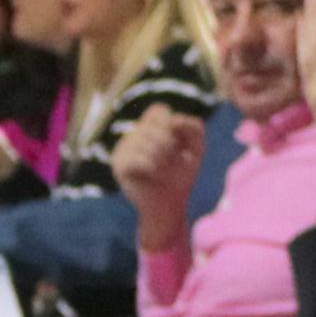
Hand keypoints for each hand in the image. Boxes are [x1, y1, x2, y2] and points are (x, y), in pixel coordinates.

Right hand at [113, 106, 206, 250]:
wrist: (169, 206)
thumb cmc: (182, 176)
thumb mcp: (196, 149)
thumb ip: (194, 127)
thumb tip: (173, 120)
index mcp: (150, 128)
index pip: (159, 111)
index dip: (172, 124)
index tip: (179, 143)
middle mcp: (134, 136)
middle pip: (154, 126)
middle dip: (169, 144)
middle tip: (172, 162)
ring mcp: (123, 149)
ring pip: (144, 140)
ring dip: (161, 157)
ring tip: (163, 170)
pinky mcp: (119, 165)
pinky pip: (136, 157)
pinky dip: (151, 167)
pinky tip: (154, 174)